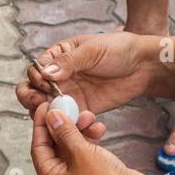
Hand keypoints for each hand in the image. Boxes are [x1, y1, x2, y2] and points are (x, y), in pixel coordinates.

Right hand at [17, 32, 154, 128]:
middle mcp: (59, 77)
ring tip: (60, 116)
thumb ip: (68, 62)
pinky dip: (70, 124)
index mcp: (58, 57)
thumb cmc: (118, 50)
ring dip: (48, 115)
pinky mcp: (82, 109)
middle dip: (31, 99)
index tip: (45, 83)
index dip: (35, 79)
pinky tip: (84, 121)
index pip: (35, 70)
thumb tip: (46, 74)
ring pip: (46, 109)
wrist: (143, 66)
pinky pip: (68, 120)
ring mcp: (69, 94)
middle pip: (32, 91)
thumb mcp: (92, 50)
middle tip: (42, 104)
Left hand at [31, 102, 157, 174]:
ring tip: (90, 116)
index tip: (45, 105)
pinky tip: (99, 128)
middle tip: (70, 106)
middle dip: (64, 124)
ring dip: (80, 129)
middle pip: (55, 145)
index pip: (38, 147)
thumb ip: (64, 133)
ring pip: (73, 146)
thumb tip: (51, 117)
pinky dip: (91, 139)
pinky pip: (87, 151)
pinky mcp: (95, 173)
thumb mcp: (80, 153)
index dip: (41, 124)